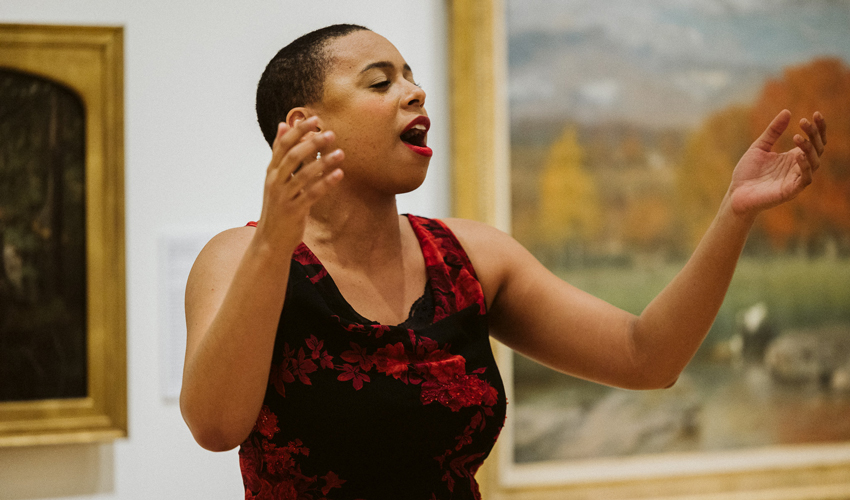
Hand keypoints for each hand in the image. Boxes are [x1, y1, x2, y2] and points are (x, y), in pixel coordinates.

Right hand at [256, 117, 344, 252]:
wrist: (270, 240)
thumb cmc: (278, 206)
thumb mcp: (276, 178)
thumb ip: (281, 153)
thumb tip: (283, 125)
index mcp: (271, 171)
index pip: (283, 145)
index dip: (298, 131)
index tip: (314, 119)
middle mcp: (275, 182)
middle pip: (292, 156)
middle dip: (312, 143)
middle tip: (331, 134)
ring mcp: (283, 197)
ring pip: (303, 175)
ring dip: (323, 162)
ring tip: (341, 153)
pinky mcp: (293, 211)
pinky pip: (311, 194)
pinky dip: (325, 183)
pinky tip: (339, 174)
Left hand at [728, 109, 825, 216]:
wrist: (736, 193)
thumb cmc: (748, 172)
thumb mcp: (760, 147)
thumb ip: (773, 131)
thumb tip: (787, 111)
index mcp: (793, 157)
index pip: (814, 141)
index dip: (818, 128)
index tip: (815, 113)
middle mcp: (798, 167)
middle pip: (817, 149)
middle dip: (814, 134)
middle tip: (804, 121)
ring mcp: (795, 179)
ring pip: (814, 163)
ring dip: (809, 148)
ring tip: (797, 137)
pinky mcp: (791, 191)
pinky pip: (805, 179)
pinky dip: (805, 166)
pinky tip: (798, 156)